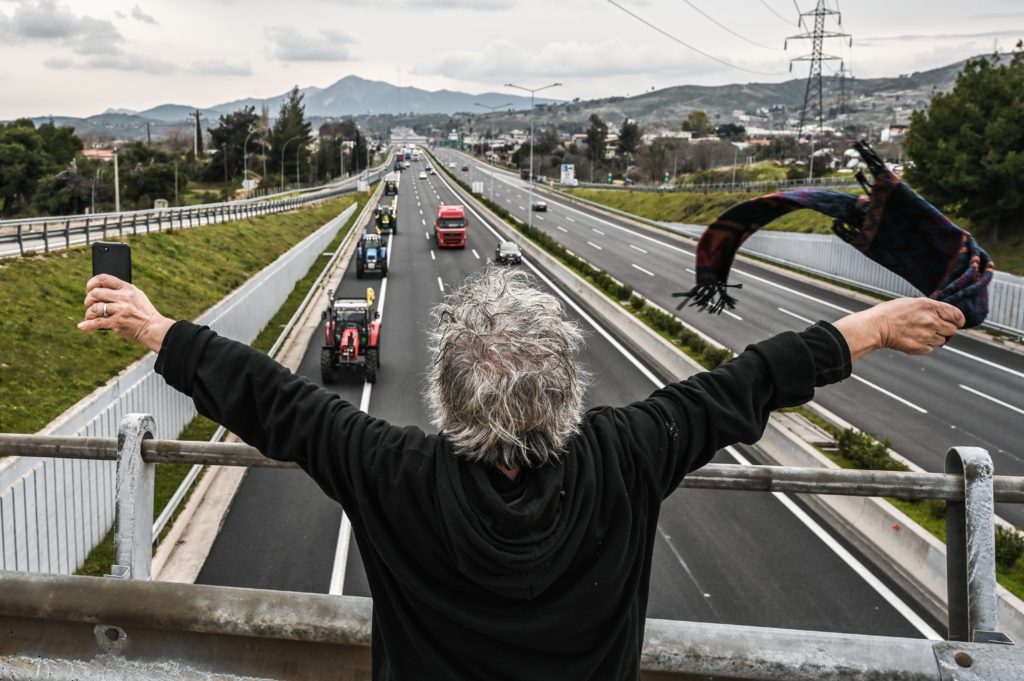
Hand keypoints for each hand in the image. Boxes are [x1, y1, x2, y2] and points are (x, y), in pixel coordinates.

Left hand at [78, 275, 173, 352]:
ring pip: (95, 307)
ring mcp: (121, 310)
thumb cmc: (144, 313)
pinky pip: (97, 322)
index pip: (104, 278)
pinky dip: (87, 325)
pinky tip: (82, 326)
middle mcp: (124, 297)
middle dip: (88, 299)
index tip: (88, 288)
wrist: (154, 329)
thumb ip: (123, 291)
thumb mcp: (137, 296)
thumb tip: (102, 288)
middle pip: (96, 293)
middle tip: (89, 305)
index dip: (92, 282)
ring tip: (90, 316)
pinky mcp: (118, 322)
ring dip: (89, 313)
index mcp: (128, 288)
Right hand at [833, 298, 964, 361]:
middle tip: (934, 328)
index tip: (958, 322)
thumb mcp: (912, 303)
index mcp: (930, 306)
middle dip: (946, 329)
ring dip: (935, 338)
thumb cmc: (889, 313)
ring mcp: (927, 335)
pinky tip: (914, 340)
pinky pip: (931, 349)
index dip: (959, 319)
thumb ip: (930, 308)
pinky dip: (925, 346)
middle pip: (952, 329)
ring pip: (942, 341)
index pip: (956, 314)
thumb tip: (943, 316)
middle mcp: (932, 321)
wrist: (875, 327)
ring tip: (920, 334)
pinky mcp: (920, 347)